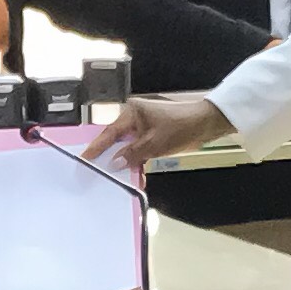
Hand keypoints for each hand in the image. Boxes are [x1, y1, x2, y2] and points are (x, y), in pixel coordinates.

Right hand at [82, 93, 224, 171]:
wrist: (205, 125)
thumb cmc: (181, 127)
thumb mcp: (154, 143)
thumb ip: (132, 154)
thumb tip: (114, 163)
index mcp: (131, 113)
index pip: (109, 132)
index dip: (96, 147)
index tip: (85, 158)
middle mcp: (135, 118)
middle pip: (117, 140)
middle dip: (110, 156)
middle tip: (97, 170)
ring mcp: (144, 128)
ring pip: (128, 147)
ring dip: (126, 162)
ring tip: (116, 177)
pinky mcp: (153, 136)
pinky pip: (140, 150)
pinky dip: (137, 161)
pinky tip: (135, 174)